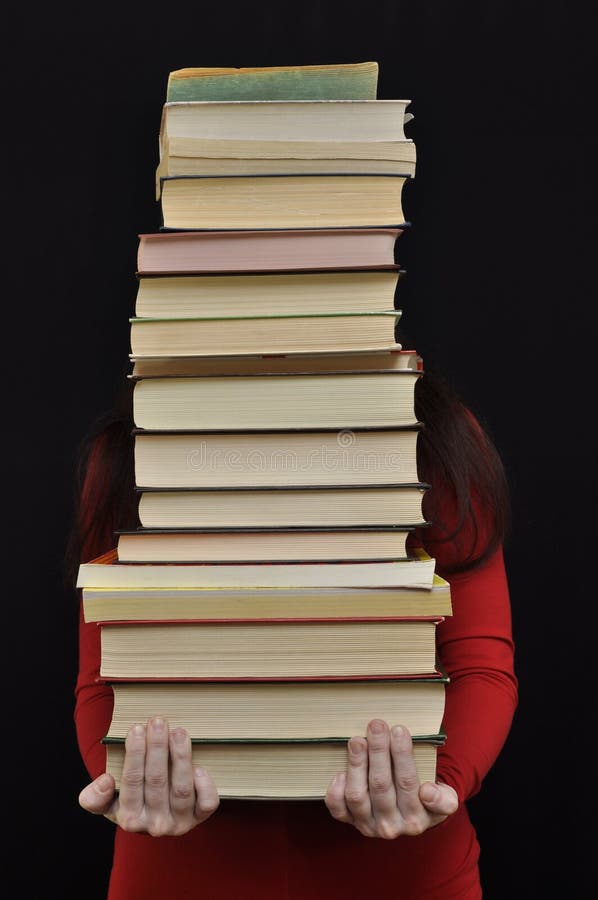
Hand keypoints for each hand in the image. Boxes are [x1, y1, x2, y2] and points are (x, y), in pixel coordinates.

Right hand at [78, 717, 219, 835]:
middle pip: (156, 781)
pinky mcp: (199, 817)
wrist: (153, 819)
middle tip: (158, 722)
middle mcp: (155, 825)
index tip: (136, 728)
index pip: (132, 782)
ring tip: (178, 732)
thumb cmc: (130, 801)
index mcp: (130, 819)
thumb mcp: (106, 802)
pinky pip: (206, 804)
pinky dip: (205, 785)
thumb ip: (94, 798)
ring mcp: (179, 822)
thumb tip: (105, 781)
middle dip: (157, 747)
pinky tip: (199, 766)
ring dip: (180, 757)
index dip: (134, 754)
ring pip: (181, 789)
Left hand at [325, 719, 457, 838]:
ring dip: (356, 764)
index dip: (402, 754)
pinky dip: (336, 791)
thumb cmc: (426, 798)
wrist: (410, 819)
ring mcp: (368, 825)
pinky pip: (338, 809)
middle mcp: (391, 826)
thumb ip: (444, 798)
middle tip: (376, 724)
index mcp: (417, 819)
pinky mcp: (350, 822)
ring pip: (357, 794)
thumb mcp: (446, 799)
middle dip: (378, 750)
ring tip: (357, 739)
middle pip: (381, 784)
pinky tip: (341, 770)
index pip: (407, 782)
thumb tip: (427, 792)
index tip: (399, 729)